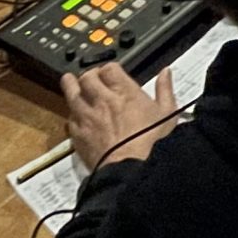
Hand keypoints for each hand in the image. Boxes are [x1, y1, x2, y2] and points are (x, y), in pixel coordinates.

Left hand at [60, 62, 176, 172]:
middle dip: (89, 76)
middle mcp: (102, 100)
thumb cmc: (152, 143)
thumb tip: (166, 73)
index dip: (109, 69)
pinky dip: (72, 116)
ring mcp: (87, 117)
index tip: (112, 74)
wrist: (132, 169)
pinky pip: (69, 119)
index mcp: (124, 92)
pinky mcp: (78, 135)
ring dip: (72, 88)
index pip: (109, 68)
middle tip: (93, 80)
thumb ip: (165, 89)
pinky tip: (77, 118)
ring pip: (71, 94)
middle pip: (86, 77)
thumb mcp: (167, 114)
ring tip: (72, 85)